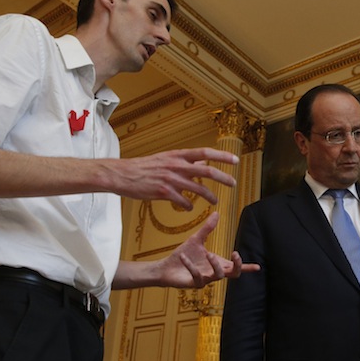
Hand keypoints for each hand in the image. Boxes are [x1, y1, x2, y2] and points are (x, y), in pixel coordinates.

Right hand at [113, 148, 239, 208]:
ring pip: (198, 189)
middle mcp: (176, 166)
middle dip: (223, 178)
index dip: (222, 156)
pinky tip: (188, 207)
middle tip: (233, 183)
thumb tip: (203, 163)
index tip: (235, 160)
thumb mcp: (166, 158)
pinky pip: (184, 202)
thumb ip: (185, 161)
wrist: (123, 174)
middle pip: (207, 171)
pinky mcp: (164, 193)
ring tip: (215, 201)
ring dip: (210, 196)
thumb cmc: (145, 167)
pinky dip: (188, 205)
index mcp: (177, 155)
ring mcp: (171, 179)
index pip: (205, 153)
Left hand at [156, 212, 258, 287]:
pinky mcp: (194, 283)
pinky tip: (184, 256)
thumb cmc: (183, 255)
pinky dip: (191, 265)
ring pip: (218, 276)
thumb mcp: (197, 239)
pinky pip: (197, 276)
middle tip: (235, 253)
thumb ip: (208, 228)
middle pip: (233, 274)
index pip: (235, 267)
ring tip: (208, 253)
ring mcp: (205, 279)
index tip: (258, 267)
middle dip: (238, 265)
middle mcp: (213, 272)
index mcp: (217, 263)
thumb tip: (217, 213)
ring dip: (215, 264)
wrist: (166, 267)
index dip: (247, 267)